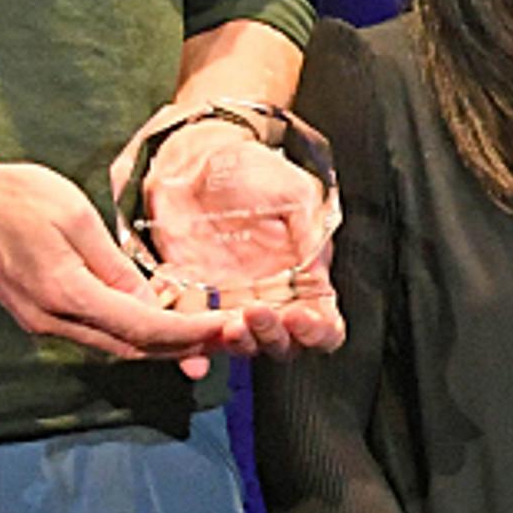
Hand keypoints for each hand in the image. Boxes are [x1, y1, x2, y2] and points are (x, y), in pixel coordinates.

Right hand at [0, 154, 254, 371]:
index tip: (225, 329)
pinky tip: (158, 319)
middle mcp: (56, 321)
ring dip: (160, 345)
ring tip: (202, 336)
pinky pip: (97, 335)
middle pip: (132, 348)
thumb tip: (152, 301)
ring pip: (115, 347)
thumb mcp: (77, 219)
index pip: (143, 328)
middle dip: (183, 347)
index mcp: (68, 294)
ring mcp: (45, 324)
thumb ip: (116, 266)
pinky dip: (132, 334)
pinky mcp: (40, 318)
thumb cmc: (20, 199)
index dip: (189, 333)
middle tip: (225, 341)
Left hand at [120, 110, 345, 358]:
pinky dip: (190, 353)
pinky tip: (192, 357)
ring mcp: (229, 300)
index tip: (299, 316)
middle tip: (256, 313)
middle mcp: (270, 296)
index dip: (316, 331)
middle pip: (282, 344)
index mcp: (304, 277)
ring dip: (238, 345)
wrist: (196, 155)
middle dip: (272, 337)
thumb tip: (319, 273)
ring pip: (242, 344)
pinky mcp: (189, 296)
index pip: (323, 324)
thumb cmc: (252, 168)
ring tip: (228, 324)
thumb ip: (311, 234)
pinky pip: (191, 334)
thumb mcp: (295, 194)